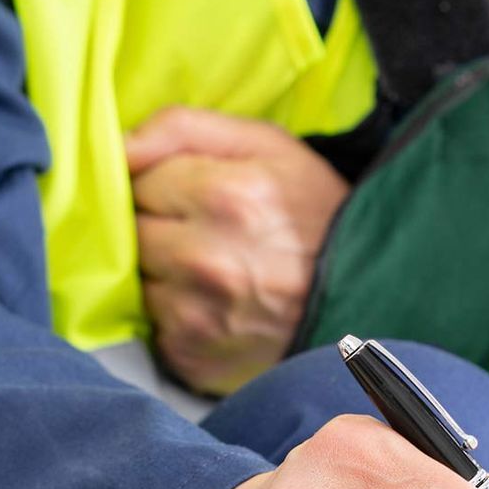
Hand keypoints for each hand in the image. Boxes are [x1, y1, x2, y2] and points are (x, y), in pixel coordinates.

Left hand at [126, 106, 349, 395]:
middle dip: (158, 228)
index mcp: (224, 196)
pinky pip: (154, 328)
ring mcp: (196, 317)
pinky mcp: (193, 360)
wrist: (372, 300)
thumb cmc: (318, 215)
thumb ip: (185, 129)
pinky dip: (175, 317)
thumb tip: (117, 145)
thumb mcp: (269, 146)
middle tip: (202, 232)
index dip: (163, 184)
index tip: (194, 194)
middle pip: (131, 233)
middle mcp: (205, 261)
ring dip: (162, 275)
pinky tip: (215, 308)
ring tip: (211, 272)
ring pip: (137, 282)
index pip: (137, 180)